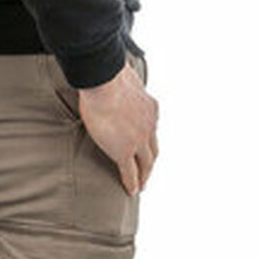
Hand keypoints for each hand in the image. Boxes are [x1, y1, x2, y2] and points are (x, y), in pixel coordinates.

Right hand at [76, 60, 158, 196]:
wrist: (104, 82)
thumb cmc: (108, 72)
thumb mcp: (123, 74)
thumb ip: (122, 78)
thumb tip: (115, 67)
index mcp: (149, 107)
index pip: (151, 126)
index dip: (148, 138)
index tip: (145, 145)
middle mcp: (148, 125)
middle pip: (153, 149)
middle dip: (151, 160)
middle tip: (147, 170)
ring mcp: (138, 140)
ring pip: (146, 163)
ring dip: (145, 174)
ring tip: (141, 184)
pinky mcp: (123, 151)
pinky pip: (129, 173)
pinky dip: (132, 183)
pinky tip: (131, 191)